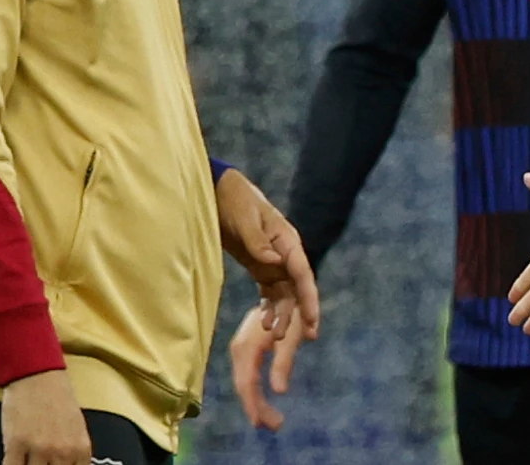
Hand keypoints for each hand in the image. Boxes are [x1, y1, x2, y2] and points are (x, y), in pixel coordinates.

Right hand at [0, 369, 90, 464]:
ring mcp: (39, 449)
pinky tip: (14, 460)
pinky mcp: (15, 445)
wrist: (38, 376)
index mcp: (80, 448)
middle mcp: (62, 451)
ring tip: (27, 459)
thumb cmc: (57, 399)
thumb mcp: (76, 428)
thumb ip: (73, 453)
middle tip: (40, 462)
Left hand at [216, 170, 321, 343]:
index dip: (309, 299)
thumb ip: (257, 241)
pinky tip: (264, 323)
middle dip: (301, 313)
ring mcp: (273, 261)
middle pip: (298, 288)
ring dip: (282, 314)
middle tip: (303, 338)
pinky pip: (270, 291)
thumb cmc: (234, 200)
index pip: (302, 273)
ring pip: (284, 293)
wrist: (218, 191)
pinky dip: (269, 308)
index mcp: (287, 240)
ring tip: (274, 336)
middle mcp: (284, 253)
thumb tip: (275, 262)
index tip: (311, 321)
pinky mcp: (259, 266)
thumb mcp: (244, 219)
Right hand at [229, 305, 307, 431]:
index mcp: (247, 348)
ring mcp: (240, 349)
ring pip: (244, 381)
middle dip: (256, 408)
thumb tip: (280, 391)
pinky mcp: (245, 349)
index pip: (247, 384)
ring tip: (270, 419)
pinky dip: (255, 389)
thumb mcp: (291, 336)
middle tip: (274, 426)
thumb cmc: (291, 309)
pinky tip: (263, 400)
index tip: (266, 424)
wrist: (282, 283)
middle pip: (244, 385)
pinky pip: (247, 374)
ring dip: (256, 401)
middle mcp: (239, 350)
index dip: (255, 406)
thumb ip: (284, 362)